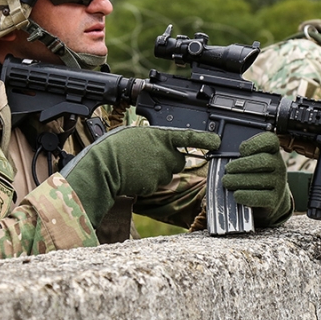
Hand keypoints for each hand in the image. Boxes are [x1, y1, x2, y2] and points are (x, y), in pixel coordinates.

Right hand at [63, 126, 220, 226]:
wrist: (103, 167)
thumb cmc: (115, 147)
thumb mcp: (136, 135)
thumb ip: (153, 139)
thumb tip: (160, 145)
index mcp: (161, 136)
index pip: (189, 137)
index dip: (205, 139)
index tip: (217, 141)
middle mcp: (166, 153)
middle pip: (177, 160)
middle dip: (167, 161)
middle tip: (146, 157)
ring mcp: (162, 170)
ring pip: (166, 173)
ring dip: (156, 172)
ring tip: (135, 165)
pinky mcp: (156, 184)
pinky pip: (156, 184)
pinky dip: (147, 181)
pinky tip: (134, 175)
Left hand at [223, 132, 292, 226]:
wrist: (269, 198)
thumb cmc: (254, 174)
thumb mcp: (250, 160)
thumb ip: (240, 154)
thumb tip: (222, 155)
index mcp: (273, 151)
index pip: (270, 141)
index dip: (255, 143)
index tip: (241, 150)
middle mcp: (279, 165)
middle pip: (265, 161)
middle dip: (243, 164)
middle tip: (228, 169)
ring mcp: (279, 183)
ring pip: (261, 180)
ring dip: (240, 180)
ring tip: (226, 181)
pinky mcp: (275, 199)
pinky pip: (262, 197)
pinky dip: (247, 196)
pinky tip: (236, 194)